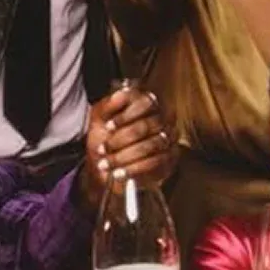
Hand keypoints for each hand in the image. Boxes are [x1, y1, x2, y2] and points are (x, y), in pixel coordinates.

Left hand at [80, 86, 177, 207]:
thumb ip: (108, 105)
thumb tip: (119, 95)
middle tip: (102, 149)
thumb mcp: (99, 118)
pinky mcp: (170, 156)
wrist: (108, 165)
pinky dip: (134, 169)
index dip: (125, 116)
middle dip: (120, 140)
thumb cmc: (105, 138)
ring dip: (124, 157)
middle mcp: (162, 117)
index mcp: (148, 103)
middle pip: (145, 127)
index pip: (145, 103)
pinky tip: (119, 173)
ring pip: (150, 145)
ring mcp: (169, 137)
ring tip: (106, 164)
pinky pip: (155, 163)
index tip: (107, 127)